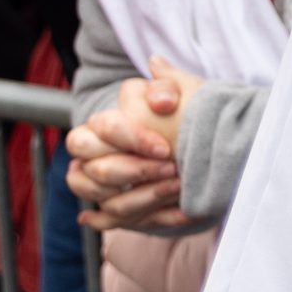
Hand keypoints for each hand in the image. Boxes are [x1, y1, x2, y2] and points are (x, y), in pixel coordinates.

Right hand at [66, 67, 191, 231]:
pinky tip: (187, 213)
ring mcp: (104, 192)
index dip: (132, 139)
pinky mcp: (121, 214)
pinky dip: (159, 221)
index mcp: (101, 127)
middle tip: (173, 167)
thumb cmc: (182, 115)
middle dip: (137, 172)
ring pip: (110, 205)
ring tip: (180, 188)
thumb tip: (156, 65)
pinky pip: (129, 226)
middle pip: (97, 173)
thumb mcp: (181, 93)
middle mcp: (94, 161)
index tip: (165, 146)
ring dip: (147, 199)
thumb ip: (167, 83)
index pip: (100, 131)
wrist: (198, 143)